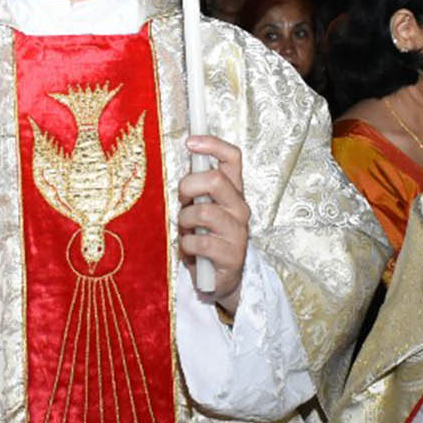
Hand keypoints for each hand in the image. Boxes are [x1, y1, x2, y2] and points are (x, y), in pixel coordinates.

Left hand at [176, 134, 247, 310]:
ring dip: (185, 221)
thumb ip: (197, 189)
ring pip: (203, 212)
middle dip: (189, 186)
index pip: (232, 158)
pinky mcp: (231, 256)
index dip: (212, 144)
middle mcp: (239, 208)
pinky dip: (186, 245)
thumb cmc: (205, 239)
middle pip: (216, 180)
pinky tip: (190, 250)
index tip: (190, 142)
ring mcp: (237, 232)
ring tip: (186, 231)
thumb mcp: (200, 209)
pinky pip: (199, 242)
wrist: (219, 280)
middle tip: (182, 200)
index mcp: (233, 192)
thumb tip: (187, 159)